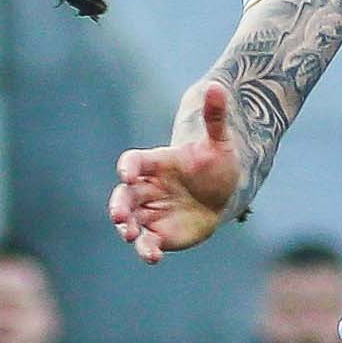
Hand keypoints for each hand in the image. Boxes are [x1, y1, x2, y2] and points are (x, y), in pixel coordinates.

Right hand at [107, 79, 242, 260]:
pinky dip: (147, 249)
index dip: (129, 167)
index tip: (127, 173)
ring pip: (130, 221)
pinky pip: (147, 242)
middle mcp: (146, 189)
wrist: (222, 193)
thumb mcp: (219, 141)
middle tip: (119, 216)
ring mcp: (150, 211)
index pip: (134, 162)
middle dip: (119, 205)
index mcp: (155, 164)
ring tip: (130, 235)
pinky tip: (153, 256)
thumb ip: (214, 117)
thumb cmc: (216, 164)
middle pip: (123, 196)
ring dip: (127, 228)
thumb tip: (216, 86)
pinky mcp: (158, 233)